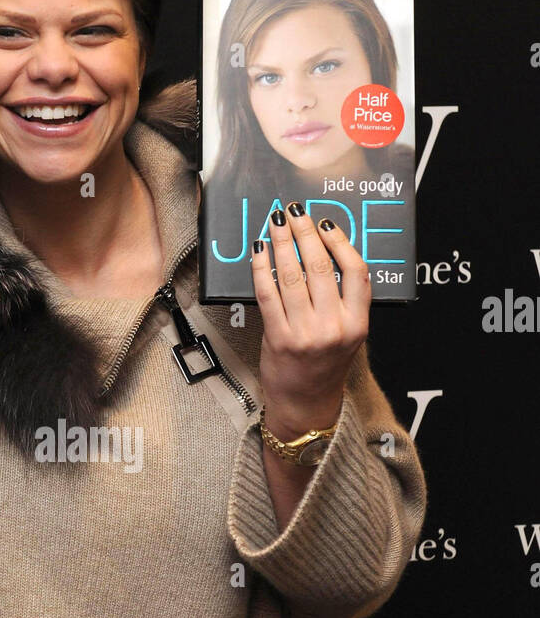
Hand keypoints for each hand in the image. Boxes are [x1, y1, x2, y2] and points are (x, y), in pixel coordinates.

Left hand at [251, 205, 370, 438]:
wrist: (306, 403)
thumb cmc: (324, 366)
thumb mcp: (348, 334)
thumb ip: (343, 300)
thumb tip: (325, 253)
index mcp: (358, 324)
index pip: (356, 272)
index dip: (341, 243)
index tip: (326, 225)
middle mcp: (334, 328)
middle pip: (320, 268)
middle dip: (305, 234)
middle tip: (294, 213)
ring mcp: (306, 334)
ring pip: (293, 277)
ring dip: (282, 244)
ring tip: (276, 225)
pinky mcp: (279, 338)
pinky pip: (268, 294)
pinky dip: (262, 269)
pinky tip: (260, 252)